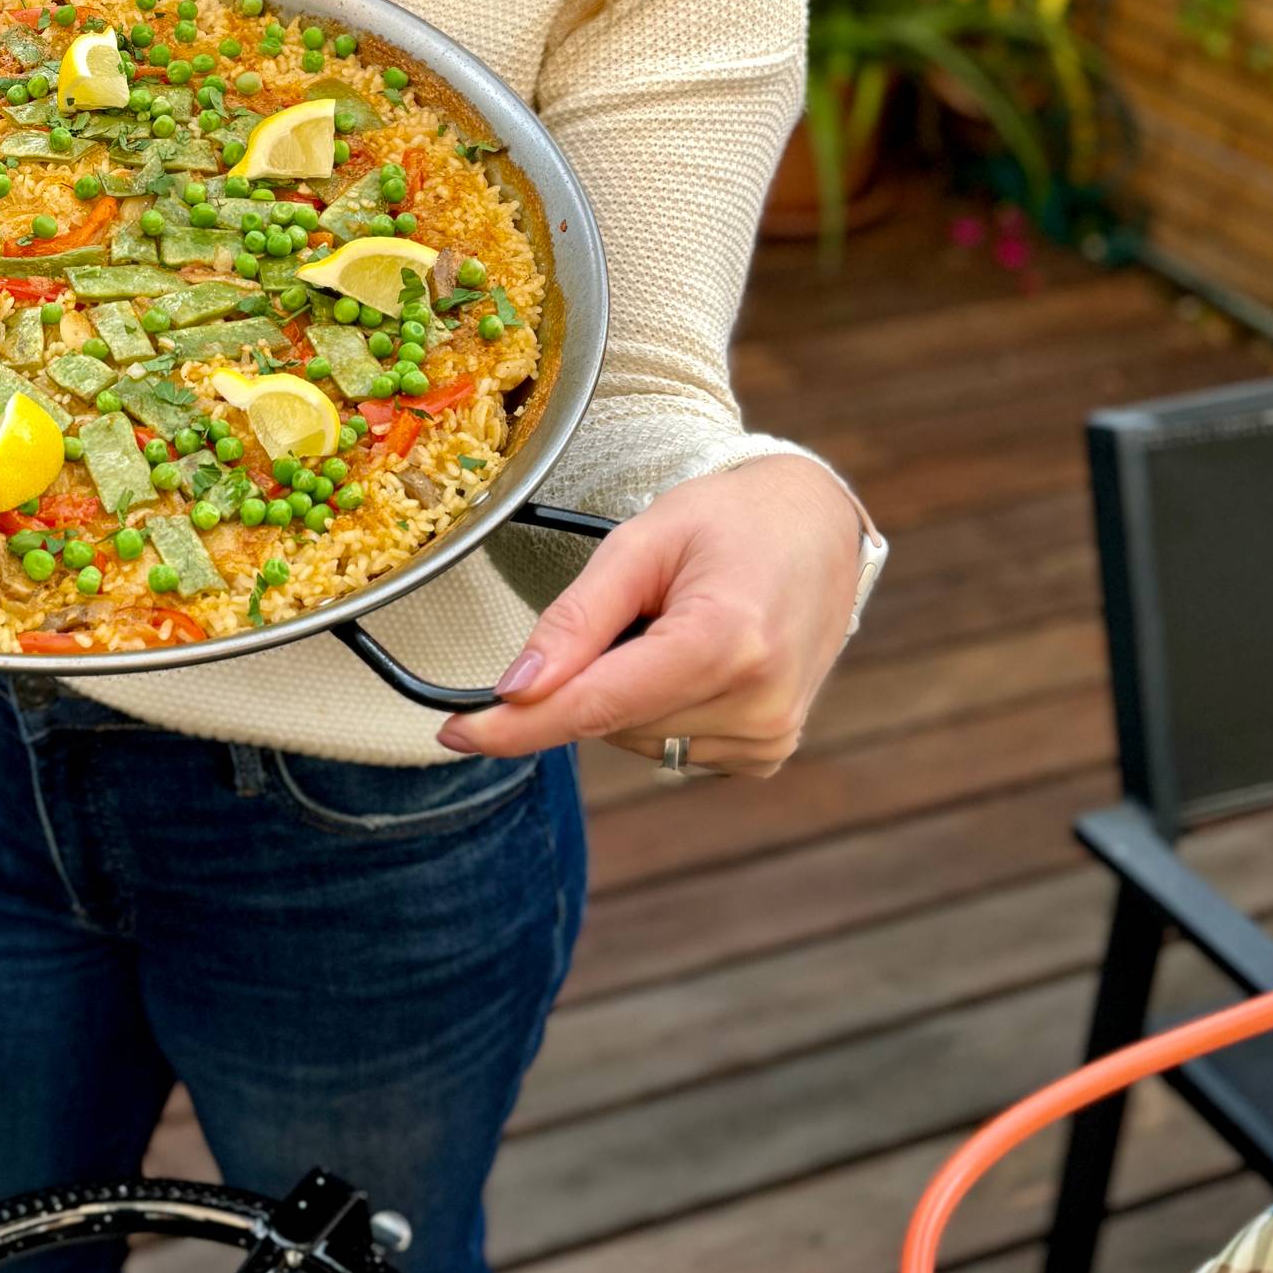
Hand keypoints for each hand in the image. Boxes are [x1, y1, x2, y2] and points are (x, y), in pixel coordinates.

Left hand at [437, 456, 868, 775]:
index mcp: (725, 642)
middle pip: (609, 721)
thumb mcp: (642, 542)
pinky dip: (656, 709)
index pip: (595, 705)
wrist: (819, 528)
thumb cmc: (729, 520)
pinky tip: (690, 658)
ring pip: (633, 740)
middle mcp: (757, 703)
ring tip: (673, 624)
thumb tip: (514, 690)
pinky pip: (668, 749)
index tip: (453, 734)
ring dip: (625, 692)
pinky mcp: (767, 752)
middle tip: (635, 606)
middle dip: (588, 674)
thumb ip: (576, 618)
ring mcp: (769, 736)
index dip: (515, 726)